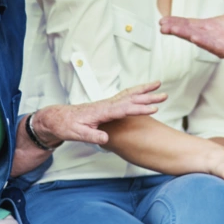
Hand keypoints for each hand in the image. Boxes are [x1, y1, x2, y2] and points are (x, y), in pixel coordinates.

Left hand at [33, 81, 166, 145]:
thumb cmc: (68, 125)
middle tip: (163, 95)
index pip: (125, 109)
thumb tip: (106, 138)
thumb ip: (92, 135)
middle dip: (148, 96)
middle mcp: (107, 104)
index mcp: (102, 111)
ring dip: (144, 89)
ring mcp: (108, 103)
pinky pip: (125, 95)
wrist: (59, 118)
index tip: (153, 108)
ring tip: (158, 85)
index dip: (140, 109)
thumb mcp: (77, 134)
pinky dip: (136, 91)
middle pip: (131, 98)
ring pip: (130, 94)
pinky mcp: (108, 105)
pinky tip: (142, 91)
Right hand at [159, 0, 223, 60]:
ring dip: (186, 35)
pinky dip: (204, 42)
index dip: (177, 21)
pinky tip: (194, 37)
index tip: (163, 19)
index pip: (191, 23)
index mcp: (213, 25)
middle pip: (191, 31)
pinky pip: (214, 46)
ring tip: (173, 30)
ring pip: (199, 39)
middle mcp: (213, 35)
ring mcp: (220, 44)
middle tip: (162, 26)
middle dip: (177, 29)